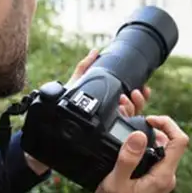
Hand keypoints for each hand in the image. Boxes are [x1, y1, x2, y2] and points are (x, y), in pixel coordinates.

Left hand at [25, 49, 155, 174]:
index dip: (140, 96)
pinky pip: (118, 135)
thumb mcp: (75, 85)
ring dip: (133, 110)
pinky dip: (123, 123)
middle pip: (133, 112)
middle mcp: (111, 121)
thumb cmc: (61, 108)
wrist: (47, 131)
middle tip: (134, 94)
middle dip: (138, 102)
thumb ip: (84, 68)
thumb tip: (95, 51)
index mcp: (109, 109)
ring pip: (128, 123)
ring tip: (126, 101)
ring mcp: (107, 132)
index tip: (144, 89)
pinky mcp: (103, 142)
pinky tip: (122, 114)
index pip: (132, 103)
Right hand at [92, 116, 188, 192]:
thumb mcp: (116, 182)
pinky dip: (146, 148)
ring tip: (131, 133)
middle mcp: (166, 177)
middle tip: (136, 123)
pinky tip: (131, 149)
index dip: (167, 124)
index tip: (148, 120)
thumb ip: (128, 158)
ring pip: (163, 150)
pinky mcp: (155, 181)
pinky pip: (156, 158)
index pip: (180, 141)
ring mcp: (162, 179)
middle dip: (156, 129)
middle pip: (172, 143)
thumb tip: (139, 134)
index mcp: (162, 176)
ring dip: (150, 138)